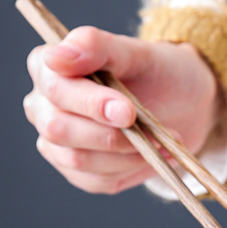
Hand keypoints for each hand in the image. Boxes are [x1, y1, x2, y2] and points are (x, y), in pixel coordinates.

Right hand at [23, 26, 224, 193]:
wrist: (183, 105)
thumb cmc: (155, 73)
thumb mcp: (135, 52)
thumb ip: (95, 46)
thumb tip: (56, 57)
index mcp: (47, 67)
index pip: (54, 88)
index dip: (90, 103)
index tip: (127, 110)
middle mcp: (43, 107)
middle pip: (59, 129)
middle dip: (108, 134)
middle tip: (148, 130)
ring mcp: (57, 143)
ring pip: (78, 160)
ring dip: (125, 154)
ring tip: (160, 141)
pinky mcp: (78, 172)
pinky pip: (97, 180)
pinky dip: (131, 169)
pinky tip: (156, 155)